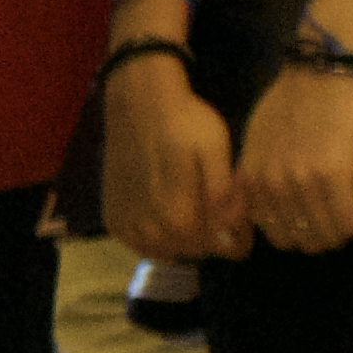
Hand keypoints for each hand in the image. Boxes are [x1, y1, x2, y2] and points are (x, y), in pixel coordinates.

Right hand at [102, 59, 241, 265]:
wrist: (137, 102)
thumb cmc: (183, 122)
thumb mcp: (215, 149)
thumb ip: (223, 195)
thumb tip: (229, 235)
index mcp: (178, 217)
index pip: (223, 249)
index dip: (238, 236)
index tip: (240, 216)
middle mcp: (149, 230)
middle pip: (196, 250)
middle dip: (211, 233)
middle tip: (213, 202)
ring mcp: (128, 226)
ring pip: (169, 250)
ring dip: (185, 236)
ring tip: (189, 202)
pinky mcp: (113, 219)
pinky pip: (142, 245)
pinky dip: (157, 236)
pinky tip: (163, 210)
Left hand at [234, 66, 352, 253]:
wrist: (327, 64)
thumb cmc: (300, 92)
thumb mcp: (262, 132)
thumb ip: (263, 166)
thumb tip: (277, 197)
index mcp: (250, 174)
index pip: (271, 230)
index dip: (300, 231)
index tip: (320, 221)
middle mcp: (268, 183)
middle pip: (300, 239)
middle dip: (326, 234)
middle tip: (346, 217)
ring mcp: (298, 181)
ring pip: (328, 234)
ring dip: (350, 229)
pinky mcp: (332, 176)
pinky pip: (351, 222)